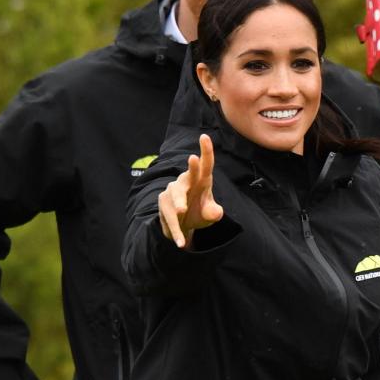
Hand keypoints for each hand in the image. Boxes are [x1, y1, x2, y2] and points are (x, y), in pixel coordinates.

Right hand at [158, 133, 223, 247]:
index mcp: (202, 181)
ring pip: (175, 197)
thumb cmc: (199, 213)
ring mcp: (172, 192)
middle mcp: (186, 182)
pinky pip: (170, 218)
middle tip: (193, 159)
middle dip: (191, 168)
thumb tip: (216, 213)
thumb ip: (213, 212)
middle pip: (188, 176)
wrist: (184, 226)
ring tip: (181, 212)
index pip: (206, 165)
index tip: (205, 137)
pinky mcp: (163, 204)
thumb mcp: (209, 214)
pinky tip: (181, 242)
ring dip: (178, 204)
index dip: (206, 151)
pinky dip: (176, 230)